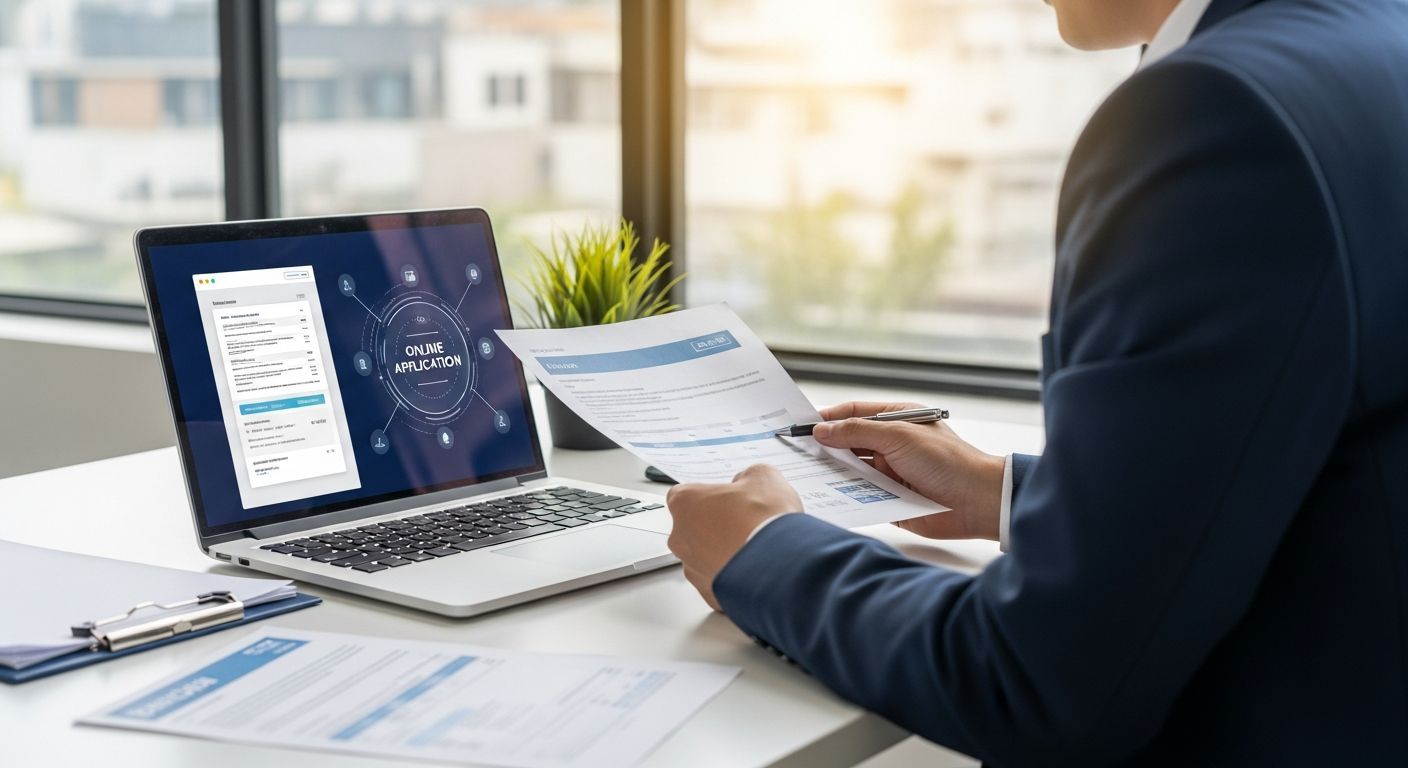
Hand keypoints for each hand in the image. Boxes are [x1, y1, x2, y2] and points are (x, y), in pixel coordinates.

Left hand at [665, 464, 802, 610]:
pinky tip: (756, 569)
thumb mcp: (764, 477)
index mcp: (684, 503)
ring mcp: (692, 569)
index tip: (730, 499)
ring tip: (755, 548)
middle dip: (717, 526)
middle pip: (694, 527)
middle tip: (746, 523)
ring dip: (724, 552)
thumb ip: (749, 476)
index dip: (713, 496)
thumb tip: (748, 482)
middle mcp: (680, 538)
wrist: (780, 566)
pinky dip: (734, 577)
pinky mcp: (709, 594)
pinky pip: (719, 581)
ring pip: (705, 557)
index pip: (687, 494)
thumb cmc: (765, 522)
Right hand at [813, 401, 1005, 540]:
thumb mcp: (898, 436)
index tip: (799, 425)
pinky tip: (824, 494)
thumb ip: (857, 432)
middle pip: (848, 443)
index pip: (853, 413)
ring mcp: (889, 472)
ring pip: (851, 470)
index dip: (826, 418)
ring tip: (803, 473)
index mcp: (896, 419)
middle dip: (824, 447)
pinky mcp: (889, 499)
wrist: (977, 502)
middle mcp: (891, 444)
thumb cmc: (946, 460)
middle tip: (794, 452)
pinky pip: (861, 495)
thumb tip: (821, 430)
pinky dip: (844, 494)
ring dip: (832, 471)